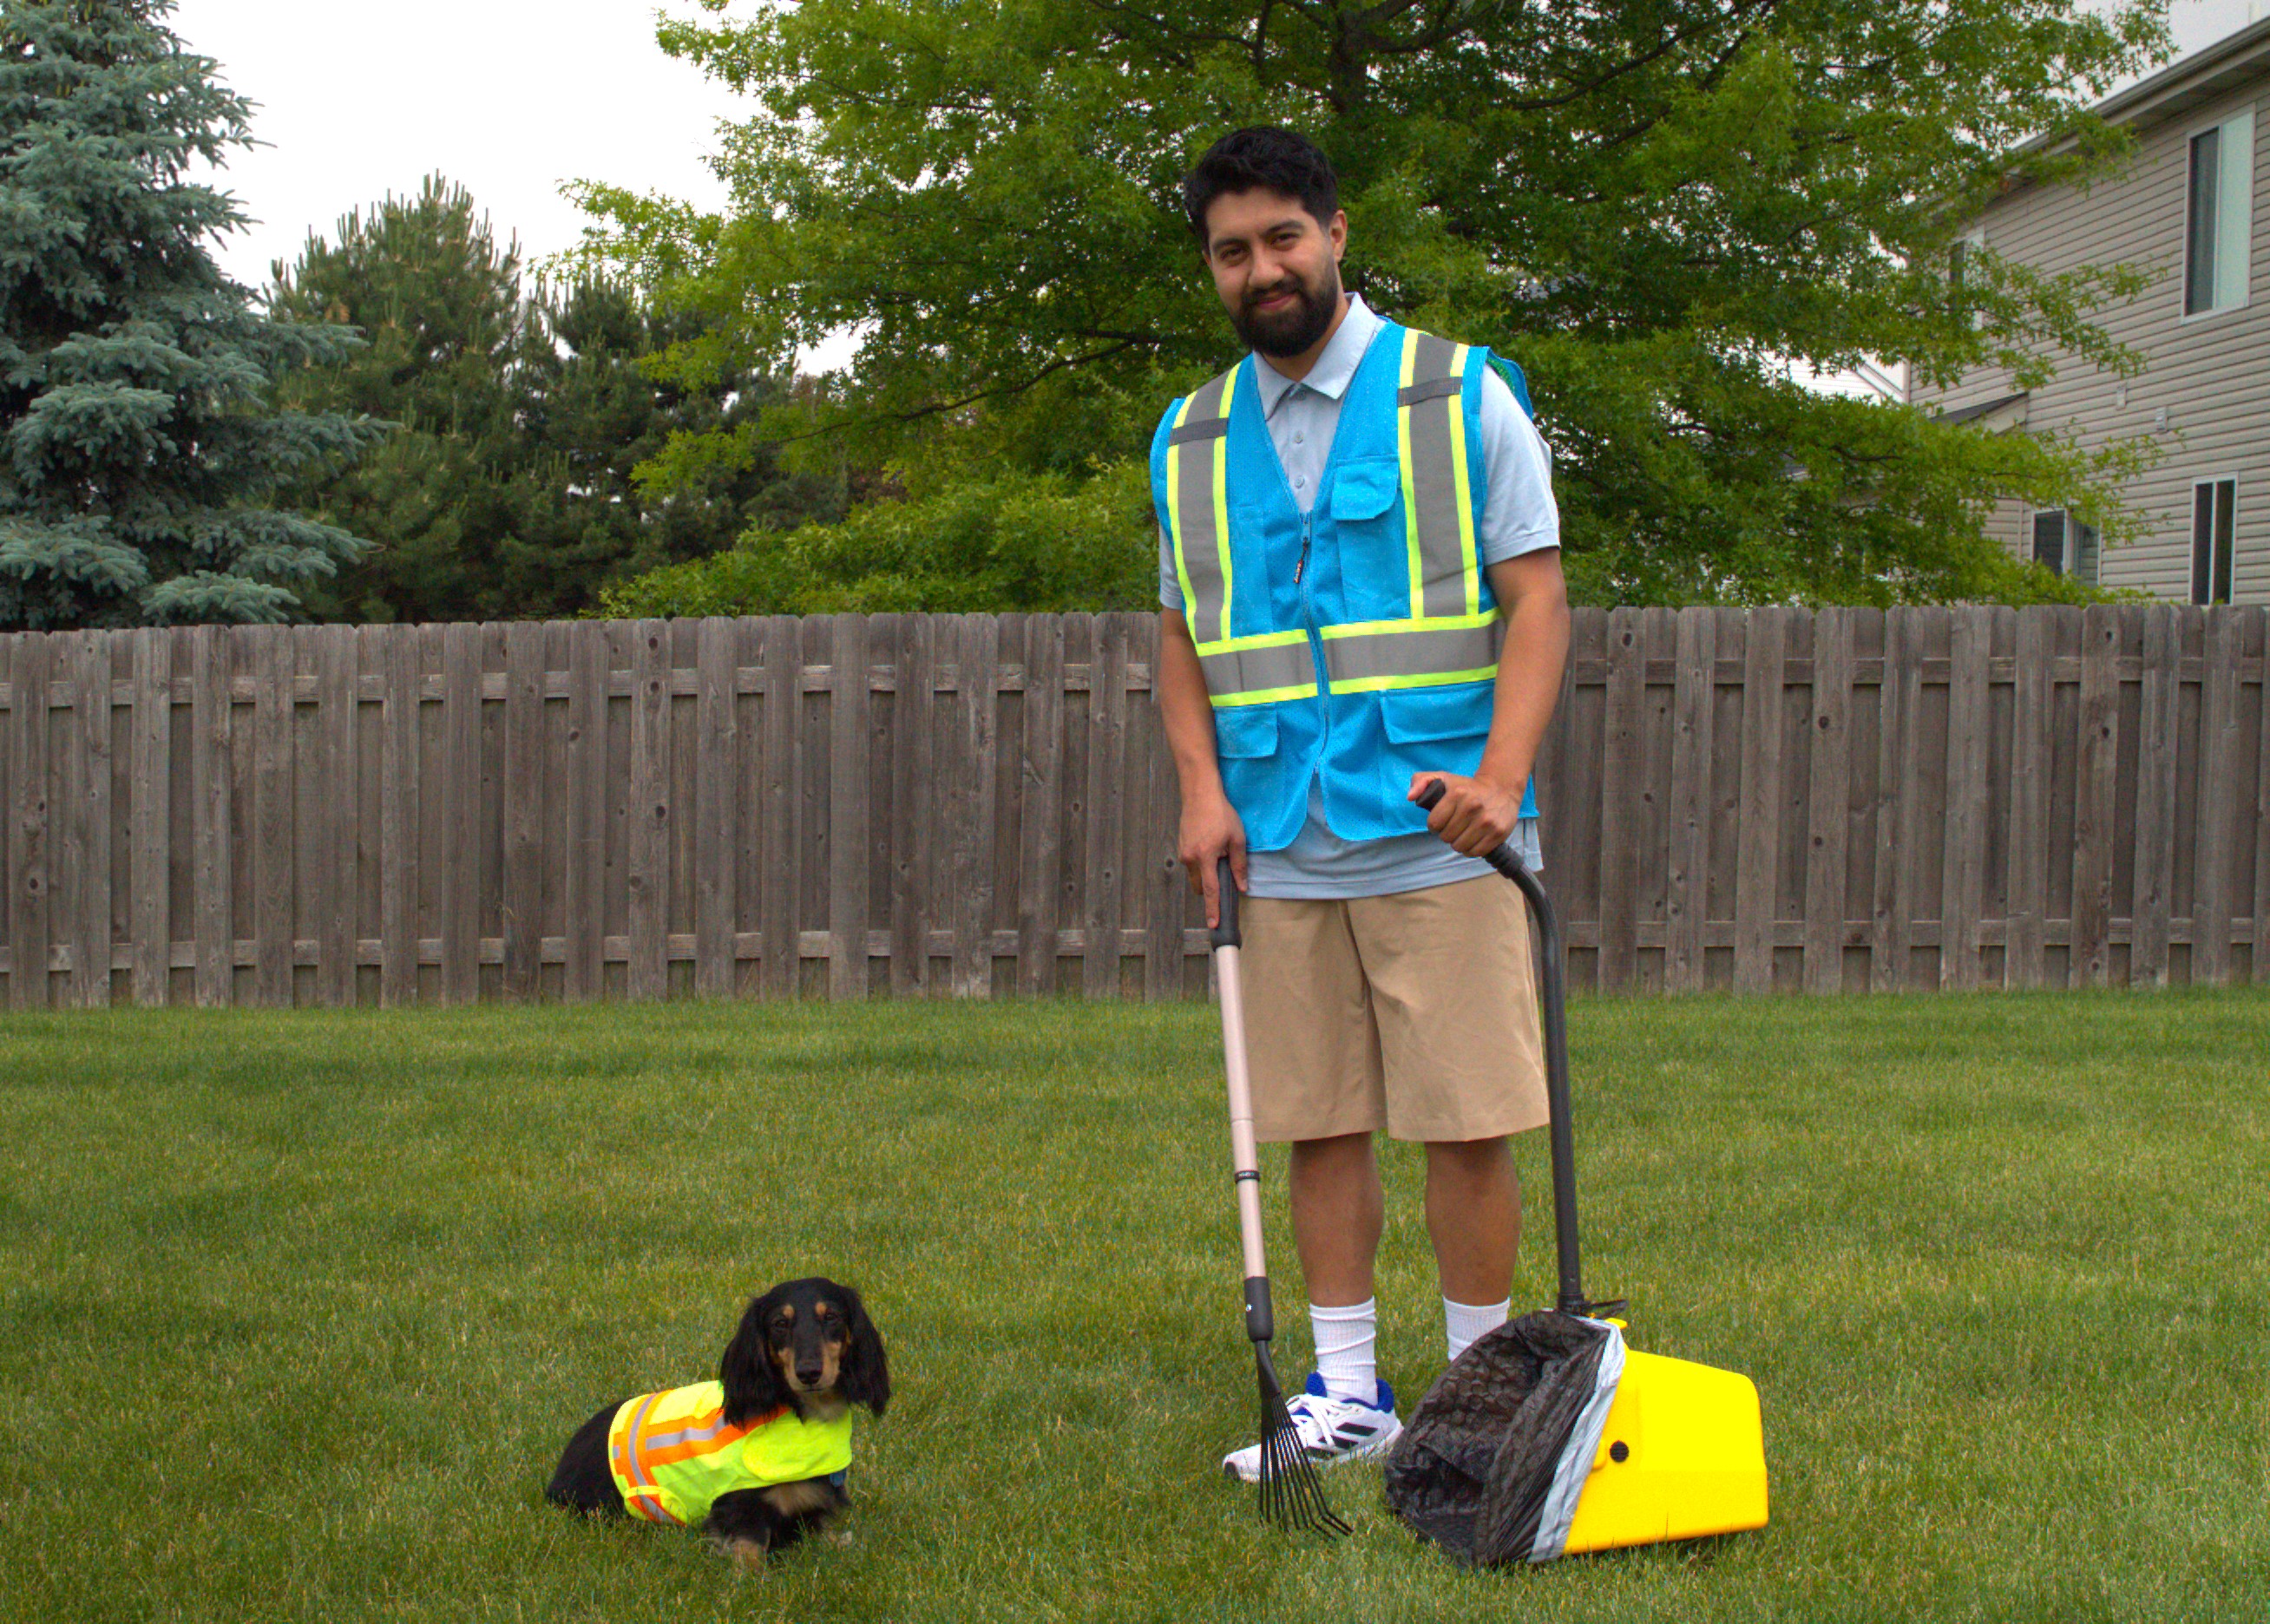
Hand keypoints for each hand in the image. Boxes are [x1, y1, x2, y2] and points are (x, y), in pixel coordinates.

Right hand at [1178, 795, 1247, 927]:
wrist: (1200, 794)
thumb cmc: (1220, 814)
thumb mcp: (1237, 839)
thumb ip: (1239, 865)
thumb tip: (1241, 886)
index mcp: (1205, 857)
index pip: (1210, 890)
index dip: (1213, 908)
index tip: (1213, 923)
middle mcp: (1190, 858)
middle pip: (1200, 886)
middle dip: (1210, 888)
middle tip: (1225, 874)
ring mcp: (1183, 852)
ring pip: (1195, 875)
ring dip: (1206, 873)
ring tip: (1218, 852)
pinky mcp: (1181, 846)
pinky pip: (1191, 864)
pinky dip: (1201, 863)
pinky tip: (1210, 846)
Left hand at [1409, 771, 1520, 857]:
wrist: (1501, 789)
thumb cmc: (1467, 786)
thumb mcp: (1442, 777)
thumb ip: (1420, 781)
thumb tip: (1411, 797)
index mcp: (1457, 793)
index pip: (1434, 823)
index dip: (1434, 825)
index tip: (1441, 820)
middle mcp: (1473, 807)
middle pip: (1446, 837)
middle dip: (1447, 833)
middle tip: (1454, 825)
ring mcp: (1487, 821)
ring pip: (1460, 847)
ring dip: (1458, 842)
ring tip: (1463, 832)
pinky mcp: (1498, 833)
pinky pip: (1475, 852)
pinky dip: (1471, 849)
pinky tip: (1473, 838)